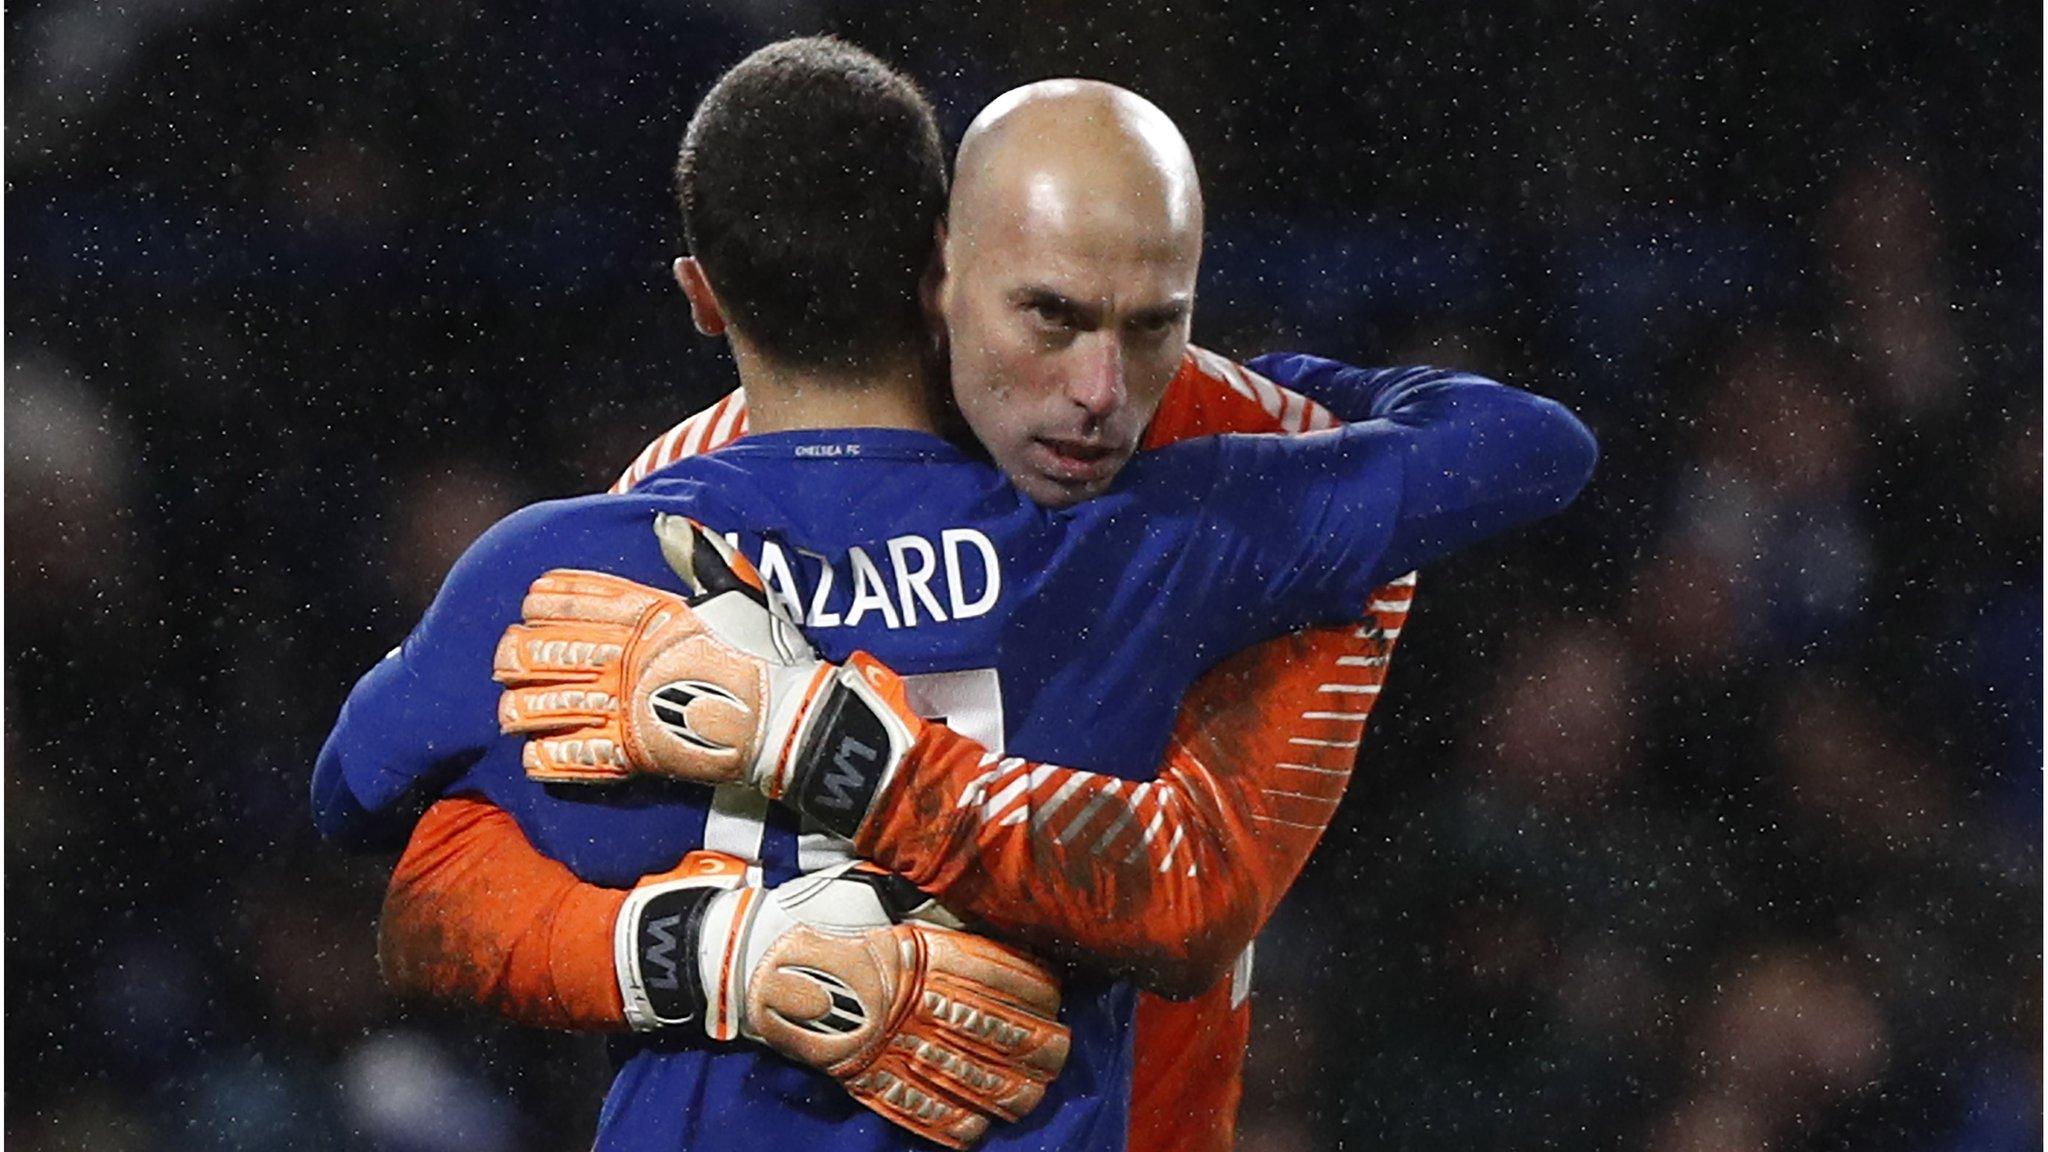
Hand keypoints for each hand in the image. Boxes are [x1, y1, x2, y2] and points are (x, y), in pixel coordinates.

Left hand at [494, 515, 924, 836]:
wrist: (786, 720)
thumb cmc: (766, 655)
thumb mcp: (735, 594)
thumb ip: (698, 558)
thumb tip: (670, 522)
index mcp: (649, 614)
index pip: (581, 597)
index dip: (547, 599)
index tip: (528, 601)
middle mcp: (627, 657)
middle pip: (547, 650)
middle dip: (516, 655)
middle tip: (504, 660)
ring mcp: (625, 707)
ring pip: (546, 705)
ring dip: (521, 708)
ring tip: (510, 711)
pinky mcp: (632, 755)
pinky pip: (571, 757)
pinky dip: (547, 758)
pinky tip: (533, 755)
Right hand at [616, 854, 1069, 1148]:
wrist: (749, 956)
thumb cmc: (819, 915)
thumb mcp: (879, 893)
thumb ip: (931, 906)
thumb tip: (983, 903)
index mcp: (918, 947)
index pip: (998, 973)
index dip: (1038, 990)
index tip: (1059, 996)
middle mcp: (909, 998)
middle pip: (995, 1032)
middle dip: (1040, 1047)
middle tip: (1061, 1051)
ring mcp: (885, 1042)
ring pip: (966, 1077)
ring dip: (1010, 1091)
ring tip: (1034, 1093)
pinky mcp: (858, 1075)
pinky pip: (916, 1110)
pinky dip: (955, 1125)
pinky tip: (981, 1127)